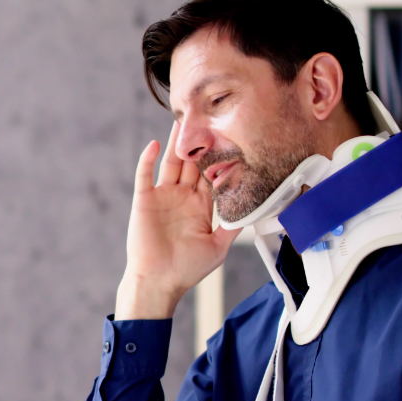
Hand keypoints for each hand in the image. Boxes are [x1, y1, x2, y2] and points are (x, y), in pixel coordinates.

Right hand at [115, 125, 239, 319]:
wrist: (159, 281)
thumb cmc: (188, 269)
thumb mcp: (219, 247)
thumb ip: (234, 227)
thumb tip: (257, 210)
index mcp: (201, 206)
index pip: (212, 175)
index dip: (220, 158)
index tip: (230, 137)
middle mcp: (183, 197)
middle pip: (192, 163)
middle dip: (199, 143)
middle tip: (207, 119)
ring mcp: (163, 196)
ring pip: (171, 163)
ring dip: (176, 144)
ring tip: (183, 122)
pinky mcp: (144, 199)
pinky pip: (145, 175)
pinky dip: (148, 159)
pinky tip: (156, 144)